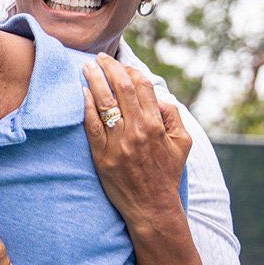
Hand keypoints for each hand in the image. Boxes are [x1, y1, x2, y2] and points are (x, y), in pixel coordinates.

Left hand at [82, 54, 191, 223]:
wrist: (152, 206)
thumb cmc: (166, 173)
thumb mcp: (182, 144)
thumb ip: (173, 117)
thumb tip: (159, 97)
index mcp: (156, 125)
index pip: (142, 86)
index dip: (130, 70)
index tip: (121, 64)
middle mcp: (137, 130)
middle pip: (121, 88)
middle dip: (109, 68)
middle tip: (99, 58)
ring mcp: (118, 143)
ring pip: (104, 102)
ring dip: (94, 80)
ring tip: (86, 67)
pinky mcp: (102, 156)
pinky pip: (91, 125)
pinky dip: (86, 106)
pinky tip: (81, 92)